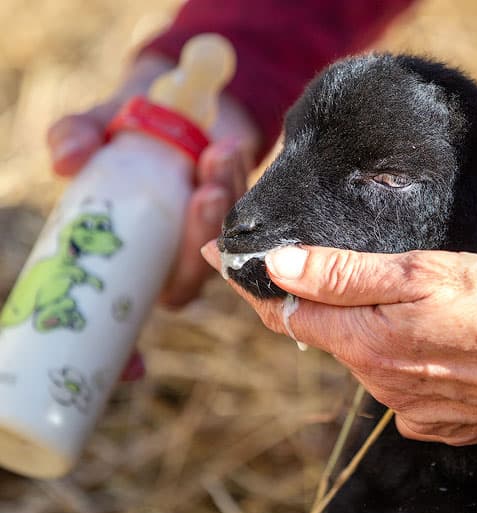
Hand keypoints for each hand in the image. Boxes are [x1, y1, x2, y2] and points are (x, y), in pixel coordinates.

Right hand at [47, 52, 260, 306]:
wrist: (173, 100)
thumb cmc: (127, 131)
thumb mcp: (95, 130)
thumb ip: (75, 140)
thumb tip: (66, 160)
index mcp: (150, 259)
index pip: (177, 291)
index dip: (184, 276)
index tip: (176, 241)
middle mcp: (192, 250)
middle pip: (213, 262)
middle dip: (210, 228)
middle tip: (207, 191)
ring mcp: (223, 225)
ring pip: (236, 227)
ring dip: (229, 192)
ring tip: (218, 154)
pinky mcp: (247, 200)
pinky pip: (252, 199)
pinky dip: (240, 174)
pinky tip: (229, 148)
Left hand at [201, 243, 476, 444]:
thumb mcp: (422, 273)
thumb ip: (345, 275)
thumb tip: (277, 266)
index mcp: (366, 341)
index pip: (286, 312)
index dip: (251, 283)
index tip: (218, 256)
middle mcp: (378, 381)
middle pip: (328, 335)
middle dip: (317, 302)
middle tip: (323, 263)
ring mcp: (409, 408)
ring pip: (368, 358)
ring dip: (369, 330)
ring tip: (405, 298)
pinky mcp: (440, 422)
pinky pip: (404, 386)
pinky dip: (406, 360)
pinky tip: (439, 340)